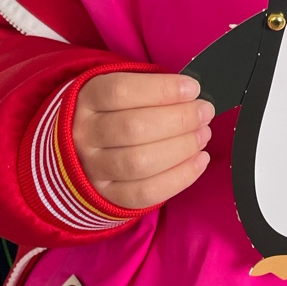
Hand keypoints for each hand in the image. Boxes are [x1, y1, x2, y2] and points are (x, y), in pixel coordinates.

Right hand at [73, 72, 214, 209]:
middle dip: (179, 120)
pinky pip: (145, 193)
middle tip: (205, 113)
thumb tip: (192, 95)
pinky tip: (200, 160)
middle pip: (133, 128)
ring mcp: (93, 169)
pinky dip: (180, 177)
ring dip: (182, 148)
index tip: (192, 89)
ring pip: (139, 163)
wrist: (81, 148)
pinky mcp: (107, 196)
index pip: (122, 91)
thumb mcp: (123, 91)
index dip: (162, 90)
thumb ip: (152, 90)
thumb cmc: (115, 111)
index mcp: (87, 99)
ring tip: (203, 135)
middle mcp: (84, 135)